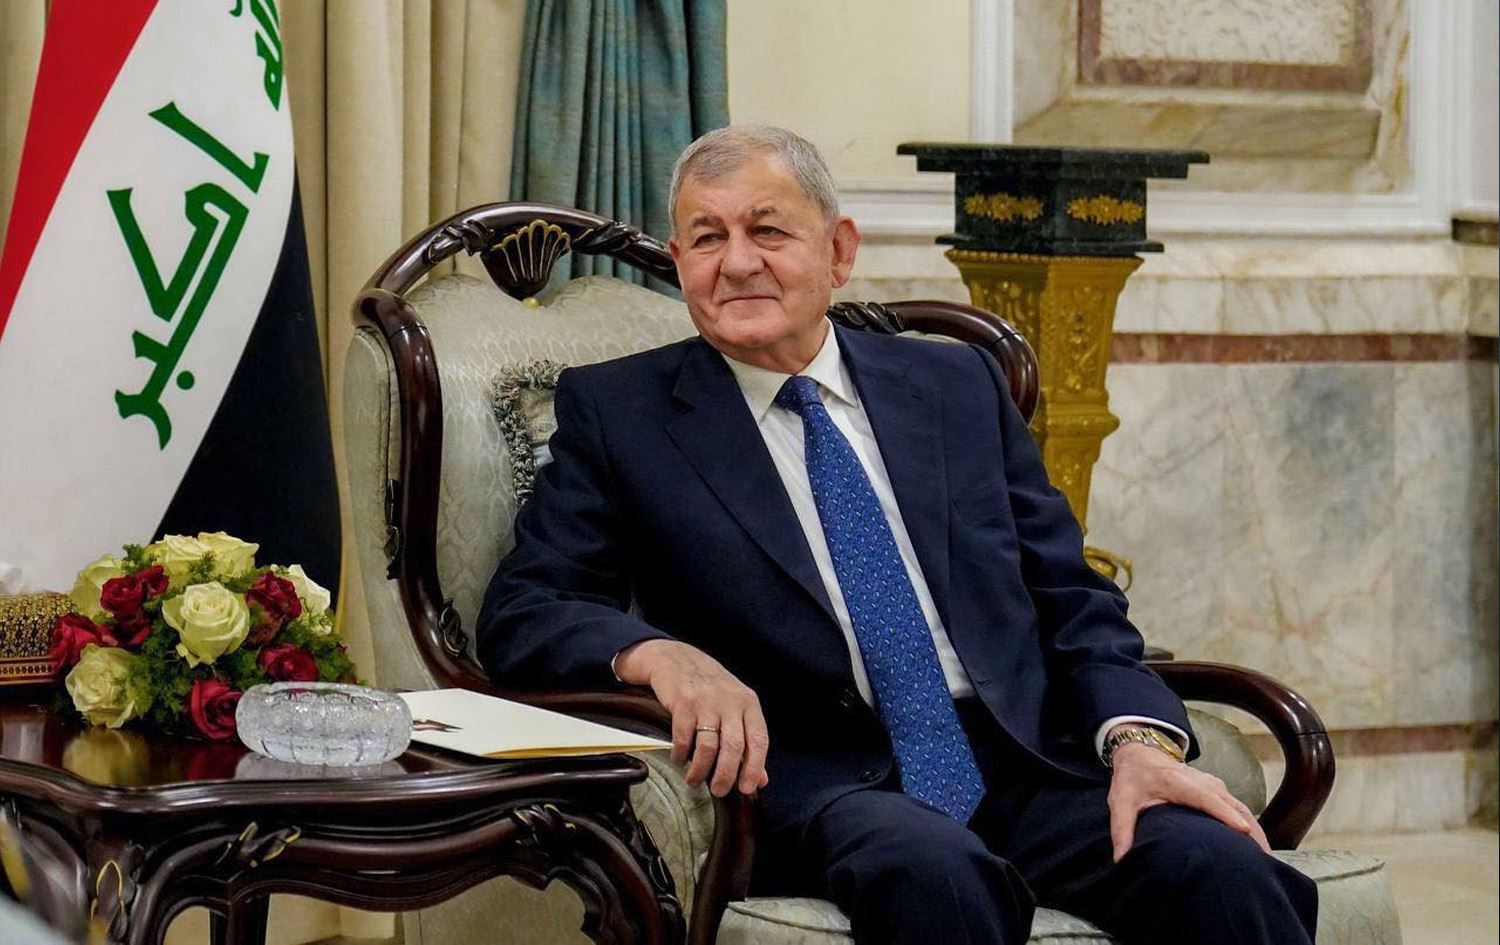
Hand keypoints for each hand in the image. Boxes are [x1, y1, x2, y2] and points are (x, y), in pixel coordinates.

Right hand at [613, 639, 769, 796]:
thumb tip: (762, 779)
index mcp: (748, 703)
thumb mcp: (735, 707)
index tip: (747, 789)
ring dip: (700, 770)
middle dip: (726, 775)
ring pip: (708, 746)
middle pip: (734, 747)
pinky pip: (683, 737)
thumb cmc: (710, 687)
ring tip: (694, 780)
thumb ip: (749, 742)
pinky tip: (679, 759)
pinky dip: (681, 754)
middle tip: (719, 791)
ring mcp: (706, 702)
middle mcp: (730, 701)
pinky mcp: (682, 703)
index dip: (755, 768)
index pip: (759, 740)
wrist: (675, 658)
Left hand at [1106, 741, 1270, 862]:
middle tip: (1263, 857)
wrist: (1140, 753)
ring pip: (1239, 805)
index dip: (1225, 813)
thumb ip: (1121, 829)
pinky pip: (1238, 806)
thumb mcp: (1121, 802)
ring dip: (1254, 828)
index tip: (1243, 830)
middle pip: (1231, 804)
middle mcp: (1201, 781)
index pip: (1206, 797)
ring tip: (1265, 855)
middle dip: (1249, 828)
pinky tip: (1257, 842)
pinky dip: (1249, 822)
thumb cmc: (1132, 778)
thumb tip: (1121, 859)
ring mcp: (1212, 784)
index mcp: (1178, 782)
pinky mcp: (1217, 789)